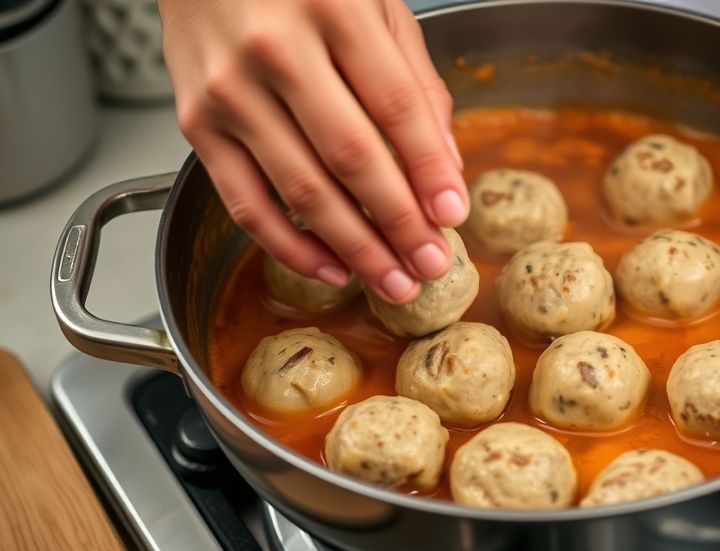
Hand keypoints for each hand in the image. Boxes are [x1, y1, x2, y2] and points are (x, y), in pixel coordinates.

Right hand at [159, 0, 466, 303]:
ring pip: (301, 190)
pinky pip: (246, 203)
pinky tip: (332, 268)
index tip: (454, 213)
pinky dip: (291, 247)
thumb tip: (446, 169)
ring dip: (355, 248)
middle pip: (351, 157)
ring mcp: (228, 89)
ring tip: (394, 281)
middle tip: (431, 264)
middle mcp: (275, 48)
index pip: (396, 106)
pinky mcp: (194, 123)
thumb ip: (414, 81)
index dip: (429, 168)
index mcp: (333, 7)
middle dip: (399, 223)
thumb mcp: (374, 5)